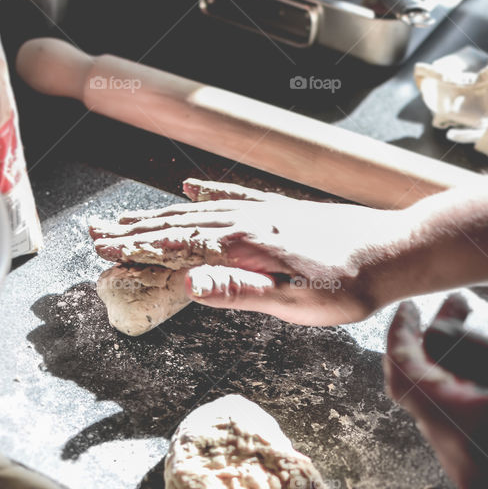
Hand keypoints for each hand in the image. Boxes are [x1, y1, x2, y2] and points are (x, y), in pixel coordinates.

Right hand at [90, 179, 408, 324]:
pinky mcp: (280, 211)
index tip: (100, 250)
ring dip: (159, 213)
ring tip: (126, 215)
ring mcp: (263, 212)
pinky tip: (189, 187)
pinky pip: (232, 197)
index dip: (138, 248)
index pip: (178, 245)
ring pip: (199, 210)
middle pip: (179, 223)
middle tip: (94, 230)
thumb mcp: (295, 301)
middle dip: (134, 228)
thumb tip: (187, 285)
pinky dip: (206, 193)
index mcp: (246, 245)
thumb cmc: (348, 284)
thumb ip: (240, 290)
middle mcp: (249, 221)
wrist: (394, 250)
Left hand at [384, 294, 487, 488]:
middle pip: (423, 403)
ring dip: (451, 383)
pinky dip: (471, 417)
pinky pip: (469, 454)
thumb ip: (479, 354)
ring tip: (486, 349)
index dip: (401, 337)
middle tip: (460, 312)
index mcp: (471, 434)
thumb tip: (432, 332)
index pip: (406, 377)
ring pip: (445, 427)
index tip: (411, 309)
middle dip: (431, 352)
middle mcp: (467, 473)